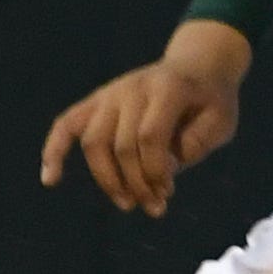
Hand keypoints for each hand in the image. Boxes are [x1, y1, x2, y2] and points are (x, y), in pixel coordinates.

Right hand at [40, 19, 250, 218]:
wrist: (197, 67)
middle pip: (120, 144)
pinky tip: (50, 179)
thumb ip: (197, 144)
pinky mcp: (96, 102)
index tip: (168, 191)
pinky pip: (66, 124)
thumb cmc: (211, 100)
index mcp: (167, 88)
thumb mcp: (221, 121)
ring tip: (127, 204)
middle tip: (155, 206)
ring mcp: (110, 93)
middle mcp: (132, 88)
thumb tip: (162, 168)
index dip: (155, 170)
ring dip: (107, 180)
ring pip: (93, 142)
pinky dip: (55, 150)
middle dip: (136, 183)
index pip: (149, 135)